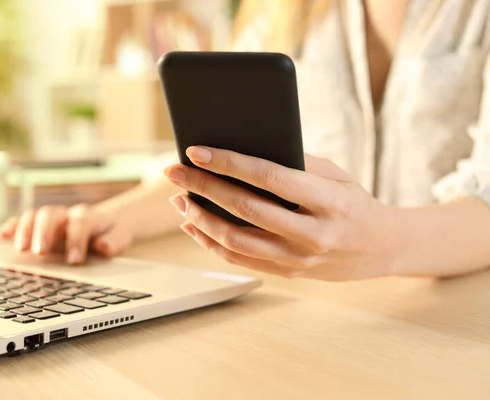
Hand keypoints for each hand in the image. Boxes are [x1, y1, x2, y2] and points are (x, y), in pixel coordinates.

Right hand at [0, 204, 132, 264]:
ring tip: (21, 249)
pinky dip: (12, 226)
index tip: (74, 261)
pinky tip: (2, 236)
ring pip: (35, 216)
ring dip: (25, 230)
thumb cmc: (110, 232)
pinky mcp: (39, 226)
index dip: (76, 241)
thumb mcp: (121, 236)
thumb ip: (115, 241)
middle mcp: (66, 215)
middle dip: (44, 232)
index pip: (80, 224)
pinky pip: (22, 221)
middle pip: (51, 214)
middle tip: (40, 252)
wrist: (104, 222)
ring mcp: (51, 219)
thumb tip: (104, 247)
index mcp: (88, 217)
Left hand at [163, 146, 403, 280]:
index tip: (197, 151)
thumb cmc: (354, 202)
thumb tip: (241, 150)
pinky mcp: (288, 273)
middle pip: (244, 209)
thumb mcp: (335, 174)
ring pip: (235, 241)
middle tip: (174, 171)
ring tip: (179, 199)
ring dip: (199, 218)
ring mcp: (298, 259)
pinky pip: (240, 259)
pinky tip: (193, 224)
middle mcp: (312, 235)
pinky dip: (210, 242)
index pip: (268, 178)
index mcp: (328, 202)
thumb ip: (295, 163)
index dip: (228, 163)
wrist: (381, 248)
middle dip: (202, 188)